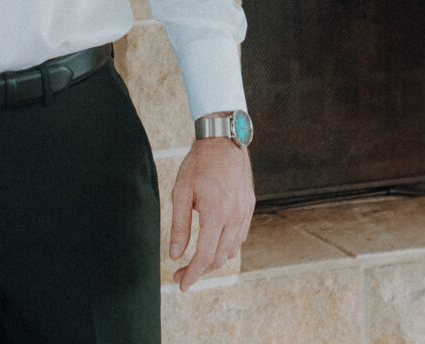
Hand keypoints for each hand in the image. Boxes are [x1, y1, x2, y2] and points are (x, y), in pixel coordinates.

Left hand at [168, 136, 254, 290]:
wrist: (224, 140)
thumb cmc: (199, 164)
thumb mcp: (181, 192)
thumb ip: (179, 225)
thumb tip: (175, 255)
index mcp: (216, 214)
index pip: (205, 256)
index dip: (192, 274)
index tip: (181, 284)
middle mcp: (234, 217)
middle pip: (218, 258)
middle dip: (200, 270)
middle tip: (182, 272)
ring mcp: (245, 213)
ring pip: (231, 251)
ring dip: (213, 260)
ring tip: (196, 258)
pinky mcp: (249, 207)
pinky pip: (240, 237)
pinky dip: (226, 246)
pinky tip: (213, 242)